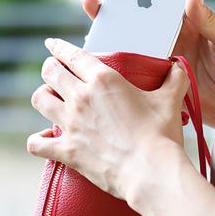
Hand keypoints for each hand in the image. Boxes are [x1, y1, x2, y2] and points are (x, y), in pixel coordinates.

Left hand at [26, 37, 190, 204]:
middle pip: (50, 72)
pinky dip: (37, 140)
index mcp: (103, 79)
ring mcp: (70, 124)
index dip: (58, 47)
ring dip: (42, 96)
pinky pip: (36, 142)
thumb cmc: (161, 134)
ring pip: (39, 99)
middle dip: (49, 68)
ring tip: (48, 98)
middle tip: (52, 70)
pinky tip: (43, 138)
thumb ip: (174, 79)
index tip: (51, 44)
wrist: (152, 171)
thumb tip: (178, 67)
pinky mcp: (66, 150)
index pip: (72, 54)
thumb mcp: (170, 100)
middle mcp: (81, 97)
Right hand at [83, 0, 214, 125]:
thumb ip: (209, 20)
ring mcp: (158, 57)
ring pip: (127, 34)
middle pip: (138, 12)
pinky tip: (94, 40)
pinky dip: (109, 52)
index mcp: (189, 23)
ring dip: (107, 18)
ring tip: (90, 2)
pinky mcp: (152, 78)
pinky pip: (127, 63)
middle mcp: (170, 37)